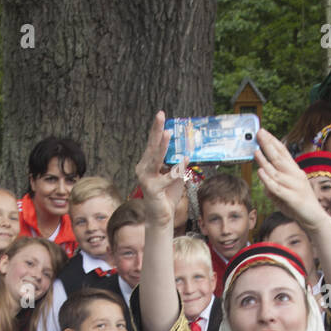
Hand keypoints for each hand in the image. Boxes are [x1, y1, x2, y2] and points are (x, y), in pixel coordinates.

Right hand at [135, 111, 186, 226]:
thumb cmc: (167, 195)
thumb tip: (186, 151)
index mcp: (147, 163)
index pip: (152, 143)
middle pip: (151, 146)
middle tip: (160, 115)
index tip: (161, 115)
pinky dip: (176, 170)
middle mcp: (143, 168)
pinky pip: (167, 177)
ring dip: (162, 146)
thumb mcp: (175, 175)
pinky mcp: (152, 189)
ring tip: (167, 133)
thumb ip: (178, 163)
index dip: (156, 128)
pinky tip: (185, 160)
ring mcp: (146, 178)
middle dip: (156, 130)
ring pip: (155, 159)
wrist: (162, 216)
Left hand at [253, 129, 327, 230]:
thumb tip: (262, 175)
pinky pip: (277, 187)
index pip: (283, 152)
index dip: (273, 141)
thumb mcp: (284, 191)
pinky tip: (261, 172)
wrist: (314, 219)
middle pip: (280, 157)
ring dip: (265, 161)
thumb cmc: (298, 204)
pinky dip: (268, 180)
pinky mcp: (292, 198)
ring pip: (277, 171)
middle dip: (268, 144)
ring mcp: (295, 186)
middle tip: (259, 133)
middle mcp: (296, 175)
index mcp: (295, 171)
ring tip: (256, 152)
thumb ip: (273, 183)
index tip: (263, 132)